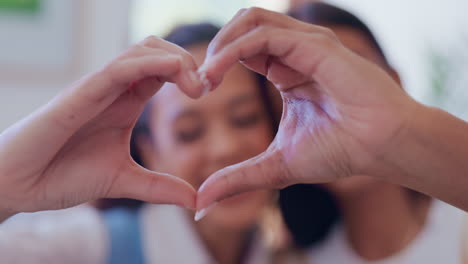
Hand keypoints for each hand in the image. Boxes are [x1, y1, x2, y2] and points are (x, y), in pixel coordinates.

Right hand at [0, 36, 203, 218]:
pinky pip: (118, 68)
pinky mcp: (81, 94)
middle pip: (157, 51)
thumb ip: (159, 187)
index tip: (210, 92)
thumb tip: (196, 201)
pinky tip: (174, 69)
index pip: (164, 71)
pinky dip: (149, 63)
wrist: (20, 185)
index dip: (191, 74)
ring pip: (141, 50)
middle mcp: (115, 89)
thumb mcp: (123, 182)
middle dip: (188, 61)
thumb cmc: (64, 175)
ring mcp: (98, 88)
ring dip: (175, 59)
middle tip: (206, 87)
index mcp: (126, 102)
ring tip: (196, 84)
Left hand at [196, 8, 417, 212]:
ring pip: (251, 20)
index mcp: (287, 69)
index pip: (242, 48)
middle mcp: (296, 50)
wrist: (383, 148)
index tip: (200, 91)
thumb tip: (201, 203)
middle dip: (214, 48)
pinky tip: (217, 74)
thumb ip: (238, 178)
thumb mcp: (276, 165)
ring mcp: (306, 44)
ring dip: (220, 44)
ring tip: (206, 76)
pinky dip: (234, 50)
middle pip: (243, 24)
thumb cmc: (341, 151)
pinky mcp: (315, 45)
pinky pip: (263, 36)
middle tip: (200, 81)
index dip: (216, 64)